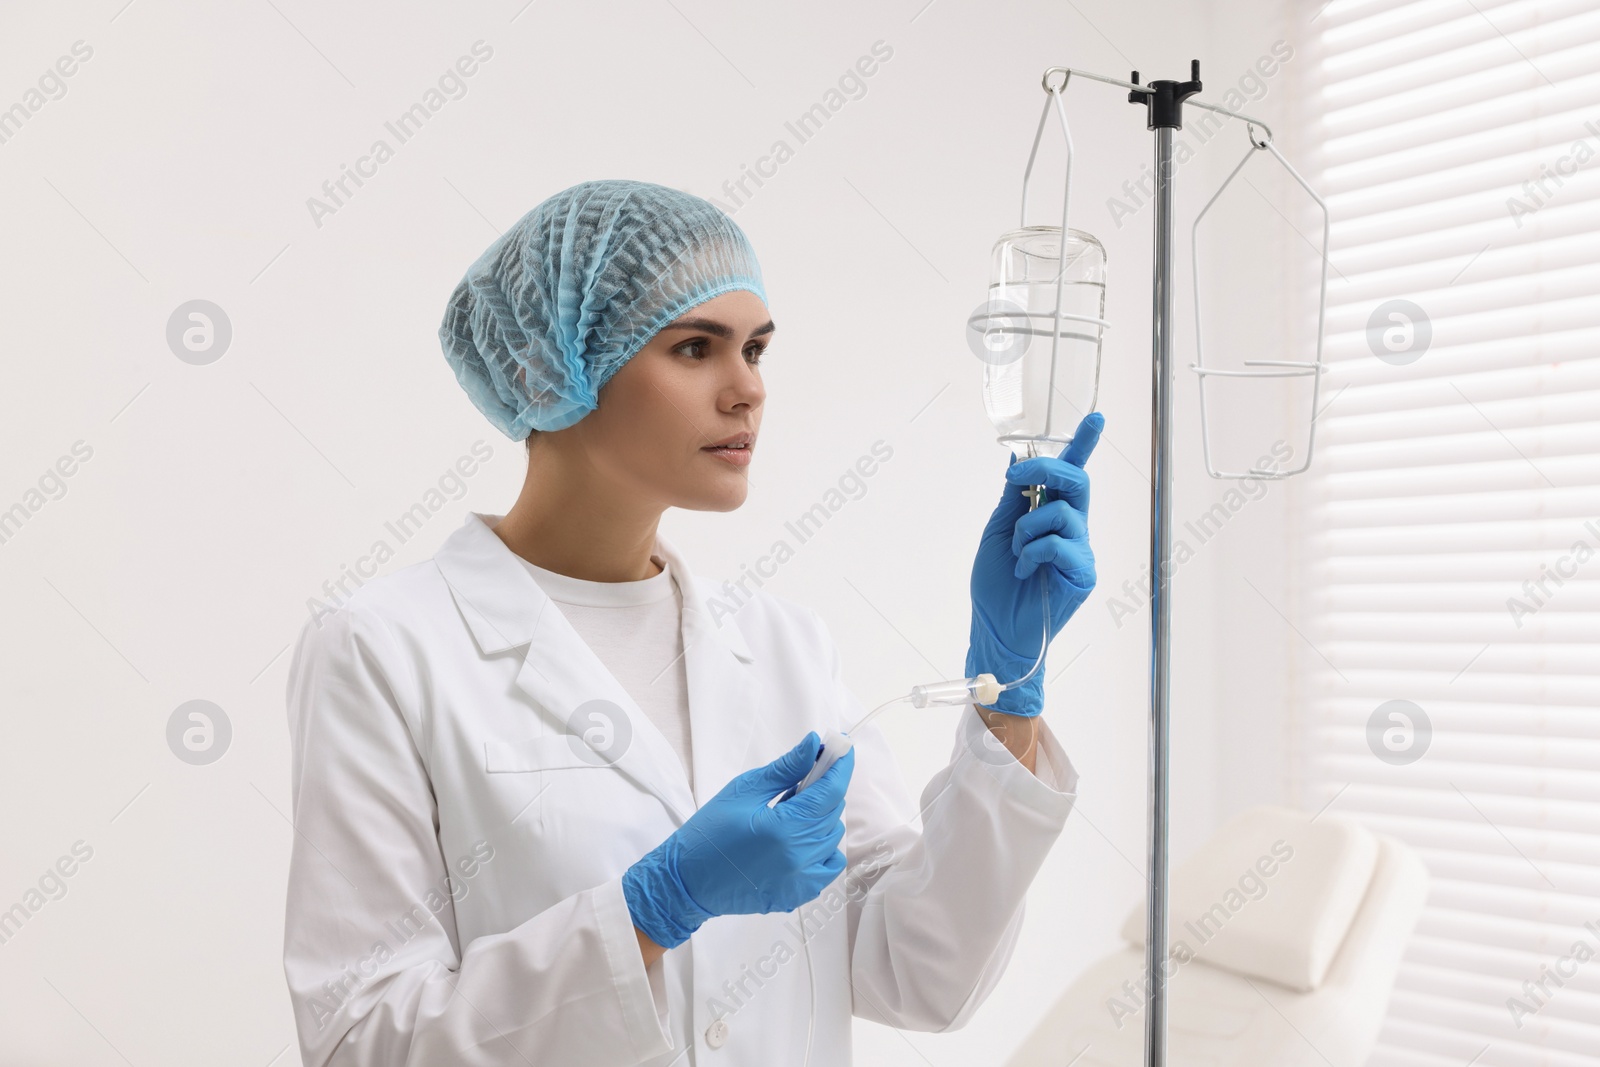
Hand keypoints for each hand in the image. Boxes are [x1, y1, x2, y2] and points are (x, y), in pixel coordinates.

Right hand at [621, 732, 853, 947]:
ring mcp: (801, 881)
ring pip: (832, 838)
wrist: (686, 882)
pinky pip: (827, 865)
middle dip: (825, 790)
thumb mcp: (743, 791)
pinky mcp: (797, 896)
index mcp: (784, 829)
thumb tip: (813, 745)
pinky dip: (821, 848)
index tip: (843, 747)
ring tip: (792, 812)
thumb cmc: (708, 833)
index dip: (840, 766)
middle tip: (804, 778)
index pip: (830, 791)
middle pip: (832, 813)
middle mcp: (799, 858)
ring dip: (820, 819)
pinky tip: (798, 839)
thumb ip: (784, 769)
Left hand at [966, 411, 1102, 716]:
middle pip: (1076, 482)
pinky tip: (1023, 571)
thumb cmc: (995, 586)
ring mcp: (1080, 551)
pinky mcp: (1082, 574)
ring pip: (1061, 513)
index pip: (1071, 474)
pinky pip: (1059, 545)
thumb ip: (1014, 498)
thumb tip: (1020, 460)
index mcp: (1052, 515)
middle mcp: (1072, 529)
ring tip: (1015, 555)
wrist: (995, 629)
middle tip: (1015, 480)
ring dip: (1026, 529)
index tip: (1096, 417)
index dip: (1083, 445)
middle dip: (1048, 472)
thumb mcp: (998, 531)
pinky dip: (1032, 553)